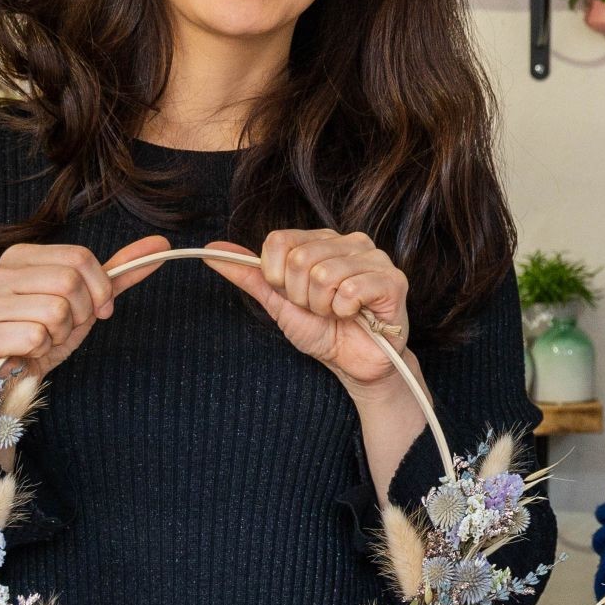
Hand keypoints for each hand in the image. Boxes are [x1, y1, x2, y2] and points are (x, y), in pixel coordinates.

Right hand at [0, 236, 168, 379]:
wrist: (15, 378)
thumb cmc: (47, 335)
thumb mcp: (86, 301)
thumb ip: (118, 273)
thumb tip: (159, 244)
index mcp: (19, 257)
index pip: (79, 257)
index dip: (99, 288)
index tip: (97, 308)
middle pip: (68, 282)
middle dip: (80, 313)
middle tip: (64, 327)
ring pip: (54, 310)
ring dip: (61, 333)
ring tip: (44, 339)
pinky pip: (35, 336)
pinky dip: (42, 350)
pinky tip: (28, 352)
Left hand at [208, 229, 415, 396]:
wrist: (355, 364)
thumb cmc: (323, 331)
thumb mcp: (278, 303)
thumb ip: (249, 275)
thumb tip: (211, 249)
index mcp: (322, 240)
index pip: (279, 241)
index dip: (277, 276)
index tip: (293, 296)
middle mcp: (350, 241)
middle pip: (299, 258)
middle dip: (301, 296)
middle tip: (320, 309)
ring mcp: (374, 258)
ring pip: (323, 274)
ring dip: (324, 306)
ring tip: (339, 314)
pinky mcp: (393, 280)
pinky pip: (349, 290)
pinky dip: (344, 311)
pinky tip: (356, 316)